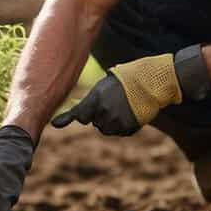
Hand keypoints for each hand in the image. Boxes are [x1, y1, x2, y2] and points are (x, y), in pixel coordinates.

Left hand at [51, 46, 210, 135]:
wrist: (153, 81)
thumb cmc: (127, 78)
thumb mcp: (106, 83)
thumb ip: (90, 101)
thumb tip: (74, 117)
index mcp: (97, 98)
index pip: (79, 114)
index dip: (71, 117)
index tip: (57, 124)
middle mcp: (104, 112)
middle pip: (94, 122)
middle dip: (99, 114)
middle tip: (112, 100)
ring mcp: (117, 122)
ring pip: (106, 129)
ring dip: (110, 121)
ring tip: (123, 105)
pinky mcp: (129, 128)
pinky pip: (120, 132)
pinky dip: (124, 126)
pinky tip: (131, 112)